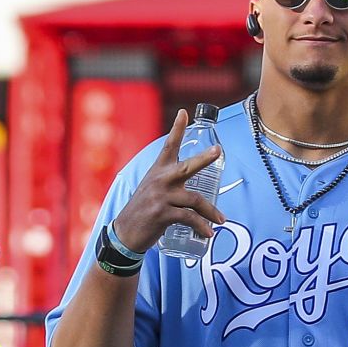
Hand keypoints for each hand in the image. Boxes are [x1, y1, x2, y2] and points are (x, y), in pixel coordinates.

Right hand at [111, 109, 225, 252]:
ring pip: (195, 199)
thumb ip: (170, 182)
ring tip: (222, 220)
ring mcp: (162, 196)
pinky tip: (208, 233)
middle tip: (219, 150)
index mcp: (158, 171)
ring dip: (211, 211)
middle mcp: (160, 180)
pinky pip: (189, 218)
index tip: (184, 112)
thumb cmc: (143, 210)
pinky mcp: (163, 214)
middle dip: (205, 158)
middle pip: (187, 166)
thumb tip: (193, 184)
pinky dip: (201, 227)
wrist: (125, 233)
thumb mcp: (153, 189)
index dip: (177, 128)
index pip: (169, 146)